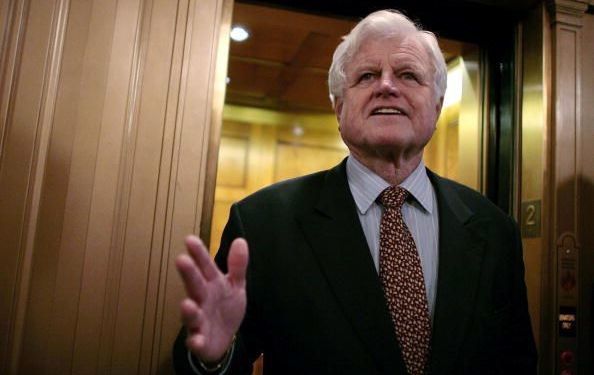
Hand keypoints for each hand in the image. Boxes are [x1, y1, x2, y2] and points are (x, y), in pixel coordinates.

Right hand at [176, 235, 248, 362]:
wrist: (224, 339)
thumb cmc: (225, 307)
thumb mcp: (236, 286)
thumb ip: (237, 266)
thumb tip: (241, 240)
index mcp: (212, 284)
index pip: (205, 266)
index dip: (199, 254)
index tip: (190, 239)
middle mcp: (201, 300)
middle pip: (195, 285)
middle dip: (188, 274)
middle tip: (181, 260)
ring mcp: (198, 320)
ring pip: (191, 315)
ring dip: (188, 310)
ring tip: (186, 304)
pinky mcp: (199, 340)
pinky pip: (196, 341)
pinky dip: (195, 341)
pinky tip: (196, 340)